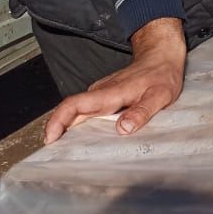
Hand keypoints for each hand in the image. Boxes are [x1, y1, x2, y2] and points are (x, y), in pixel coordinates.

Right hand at [44, 18, 186, 143]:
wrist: (162, 56)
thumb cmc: (162, 75)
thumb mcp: (160, 95)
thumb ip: (142, 111)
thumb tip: (123, 129)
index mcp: (110, 93)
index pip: (74, 104)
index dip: (58, 120)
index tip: (50, 138)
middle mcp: (101, 93)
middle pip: (71, 112)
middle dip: (58, 132)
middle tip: (54, 157)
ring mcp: (102, 94)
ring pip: (78, 113)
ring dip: (68, 131)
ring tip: (66, 155)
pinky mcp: (106, 98)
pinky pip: (88, 113)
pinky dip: (81, 127)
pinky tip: (84, 142)